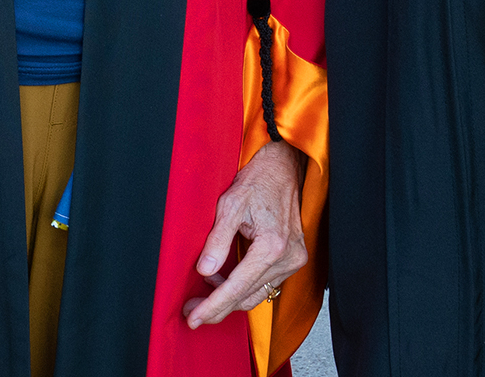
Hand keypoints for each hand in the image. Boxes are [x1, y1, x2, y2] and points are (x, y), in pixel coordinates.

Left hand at [182, 139, 308, 328]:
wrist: (284, 167)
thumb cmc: (259, 180)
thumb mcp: (229, 205)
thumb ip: (217, 241)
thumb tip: (204, 271)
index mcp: (272, 246)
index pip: (237, 287)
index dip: (213, 306)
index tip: (194, 318)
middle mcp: (287, 258)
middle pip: (247, 297)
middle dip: (217, 307)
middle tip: (191, 311)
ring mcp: (293, 261)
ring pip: (256, 294)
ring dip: (230, 299)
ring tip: (203, 294)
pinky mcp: (292, 259)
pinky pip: (265, 283)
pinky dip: (243, 287)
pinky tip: (223, 280)